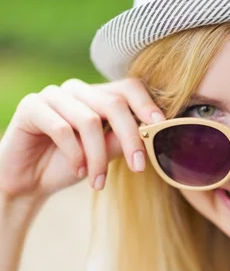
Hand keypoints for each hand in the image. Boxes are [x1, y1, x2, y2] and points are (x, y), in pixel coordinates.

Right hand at [0, 78, 164, 202]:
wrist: (28, 182)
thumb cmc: (70, 165)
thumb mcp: (104, 154)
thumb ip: (123, 139)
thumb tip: (152, 130)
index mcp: (98, 96)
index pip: (129, 88)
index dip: (147, 105)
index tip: (161, 126)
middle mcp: (77, 90)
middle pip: (114, 103)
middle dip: (130, 137)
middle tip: (138, 168)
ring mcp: (53, 95)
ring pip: (89, 120)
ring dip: (98, 157)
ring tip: (99, 181)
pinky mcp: (31, 106)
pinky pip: (62, 128)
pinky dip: (75, 154)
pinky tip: (78, 171)